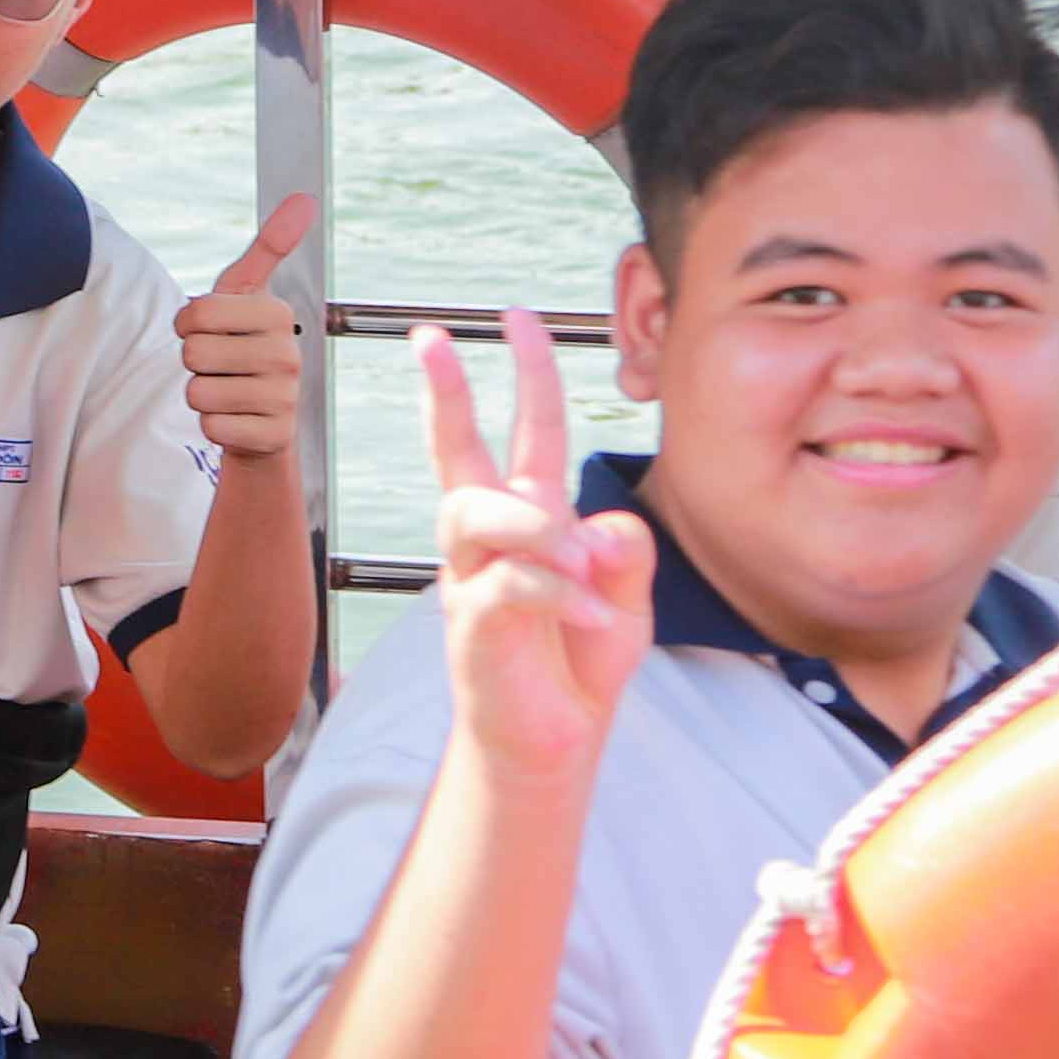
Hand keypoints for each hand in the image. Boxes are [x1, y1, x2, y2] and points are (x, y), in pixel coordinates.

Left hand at [176, 195, 317, 463]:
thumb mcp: (248, 295)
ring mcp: (284, 397)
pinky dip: (211, 424)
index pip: (196, 312)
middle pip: (192, 352)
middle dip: (193, 361)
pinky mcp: (273, 436)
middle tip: (220, 364)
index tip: (208, 329)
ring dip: (201, 393)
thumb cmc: (245, 348)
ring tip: (228, 390)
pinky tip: (235, 418)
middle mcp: (288, 354)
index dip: (187, 324)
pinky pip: (210, 426)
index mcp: (278, 314)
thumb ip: (269, 247)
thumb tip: (304, 199)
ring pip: (197, 391)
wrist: (263, 420)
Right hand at [418, 313, 653, 778]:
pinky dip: (558, 596)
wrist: (551, 743)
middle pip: (456, 451)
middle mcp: (490, 537)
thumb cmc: (580, 662)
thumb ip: (627, 550)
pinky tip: (596, 622)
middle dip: (446, 391)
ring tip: (580, 561)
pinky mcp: (471, 624)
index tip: (515, 316)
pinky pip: (507, 584)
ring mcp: (471, 578)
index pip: (525, 431)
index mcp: (531, 516)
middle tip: (431, 341)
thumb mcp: (627, 596)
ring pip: (475, 510)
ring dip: (536, 524)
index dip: (526, 373)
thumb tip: (596, 526)